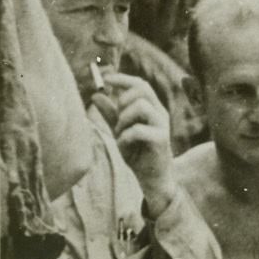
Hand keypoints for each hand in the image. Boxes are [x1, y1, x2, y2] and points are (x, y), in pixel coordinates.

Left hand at [91, 72, 179, 216]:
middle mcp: (160, 113)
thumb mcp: (120, 131)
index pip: (140, 84)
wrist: (152, 179)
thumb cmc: (138, 154)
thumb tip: (96, 95)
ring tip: (120, 134)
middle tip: (118, 118)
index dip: (123, 79)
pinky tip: (123, 146)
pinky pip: (138, 130)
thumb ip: (110, 114)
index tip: (105, 79)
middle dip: (123, 99)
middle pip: (143, 89)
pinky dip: (125, 137)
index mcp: (152, 108)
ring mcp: (162, 126)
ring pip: (141, 106)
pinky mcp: (161, 140)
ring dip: (123, 119)